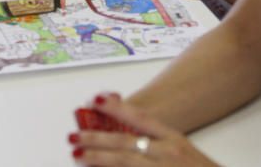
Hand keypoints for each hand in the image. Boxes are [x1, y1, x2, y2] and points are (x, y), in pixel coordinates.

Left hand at [70, 95, 219, 165]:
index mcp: (175, 140)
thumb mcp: (186, 153)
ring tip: (77, 155)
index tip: (96, 99)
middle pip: (126, 143)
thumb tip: (133, 140)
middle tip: (74, 135)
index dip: (117, 108)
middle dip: (97, 139)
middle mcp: (168, 154)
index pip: (141, 118)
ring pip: (125, 162)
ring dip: (99, 159)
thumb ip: (160, 144)